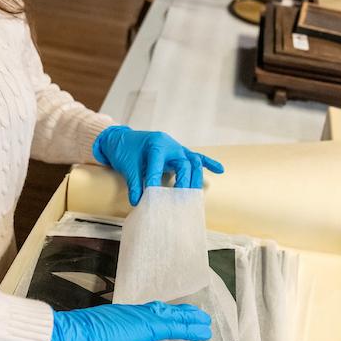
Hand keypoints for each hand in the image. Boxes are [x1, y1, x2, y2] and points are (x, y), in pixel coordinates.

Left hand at [92, 125, 224, 204]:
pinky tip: (220, 170)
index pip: (158, 165)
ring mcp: (176, 148)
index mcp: (155, 144)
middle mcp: (170, 145)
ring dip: (196, 178)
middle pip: (184, 163)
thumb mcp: (127, 166)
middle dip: (183, 182)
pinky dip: (208, 163)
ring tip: (196, 193)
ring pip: (193, 161)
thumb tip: (139, 202)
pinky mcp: (179, 152)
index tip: (149, 197)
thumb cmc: (124, 150)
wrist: (121, 138)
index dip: (153, 182)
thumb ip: (134, 184)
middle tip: (180, 198)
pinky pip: (196, 157)